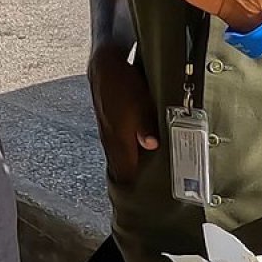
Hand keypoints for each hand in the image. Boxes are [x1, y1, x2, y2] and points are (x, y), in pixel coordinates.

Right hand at [88, 48, 158, 184]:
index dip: (136, 187)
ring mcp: (109, 132)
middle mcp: (111, 140)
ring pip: (122, 156)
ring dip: (135, 164)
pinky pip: (121, 144)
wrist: (104, 64)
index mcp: (118, 140)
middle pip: (124, 168)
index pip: (125, 175)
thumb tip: (153, 147)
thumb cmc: (123, 84)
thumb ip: (145, 127)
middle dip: (138, 179)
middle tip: (157, 187)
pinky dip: (131, 150)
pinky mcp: (110, 123)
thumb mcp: (139, 103)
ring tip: (153, 171)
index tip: (151, 197)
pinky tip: (143, 148)